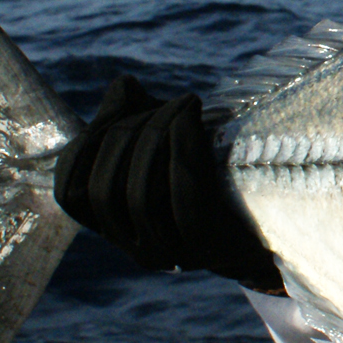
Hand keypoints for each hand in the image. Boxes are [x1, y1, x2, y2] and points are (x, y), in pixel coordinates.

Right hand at [53, 75, 284, 293]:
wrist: (273, 220)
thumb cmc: (213, 173)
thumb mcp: (166, 139)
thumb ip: (136, 115)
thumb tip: (123, 87)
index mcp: (115, 227)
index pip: (69, 193)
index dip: (85, 145)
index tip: (122, 104)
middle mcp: (134, 248)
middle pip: (104, 191)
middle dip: (127, 133)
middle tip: (164, 102)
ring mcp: (170, 255)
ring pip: (139, 198)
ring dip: (156, 137)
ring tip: (182, 103)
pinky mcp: (205, 249)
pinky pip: (184, 203)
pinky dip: (183, 152)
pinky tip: (191, 119)